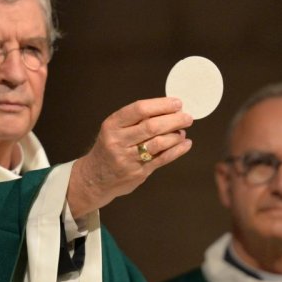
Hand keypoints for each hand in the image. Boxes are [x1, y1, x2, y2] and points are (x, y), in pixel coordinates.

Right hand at [66, 97, 192, 217]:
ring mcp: (128, 158)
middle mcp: (118, 141)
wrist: (94, 178)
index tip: (177, 103)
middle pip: (151, 126)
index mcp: (112, 125)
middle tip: (187, 117)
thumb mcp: (114, 129)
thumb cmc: (109, 148)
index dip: (161, 105)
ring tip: (183, 131)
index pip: (139, 109)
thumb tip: (169, 110)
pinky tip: (185, 144)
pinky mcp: (138, 172)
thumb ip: (137, 120)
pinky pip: (162, 159)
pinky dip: (177, 150)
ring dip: (176, 135)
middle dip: (174, 120)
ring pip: (158, 143)